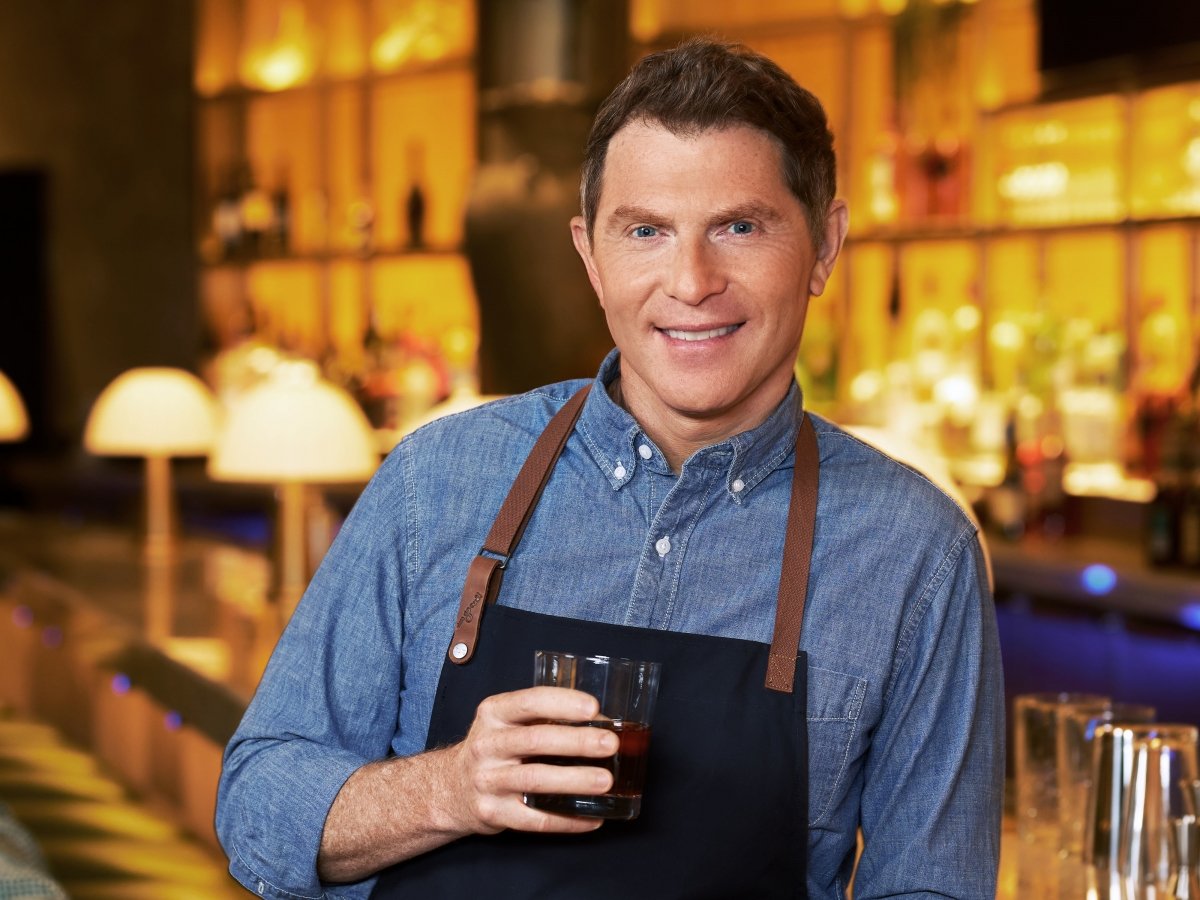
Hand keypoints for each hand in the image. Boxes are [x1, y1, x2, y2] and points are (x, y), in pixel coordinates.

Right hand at [444, 686, 618, 835]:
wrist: (452, 787)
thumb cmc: (496, 748)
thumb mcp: (508, 723)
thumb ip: (546, 718)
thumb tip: (604, 724)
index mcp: (493, 714)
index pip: (529, 702)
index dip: (562, 703)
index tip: (593, 708)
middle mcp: (486, 745)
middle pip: (535, 740)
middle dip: (576, 741)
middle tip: (610, 744)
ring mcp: (487, 781)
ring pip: (535, 780)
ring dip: (574, 780)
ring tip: (606, 781)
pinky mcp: (492, 813)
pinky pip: (534, 819)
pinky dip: (566, 820)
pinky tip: (592, 818)